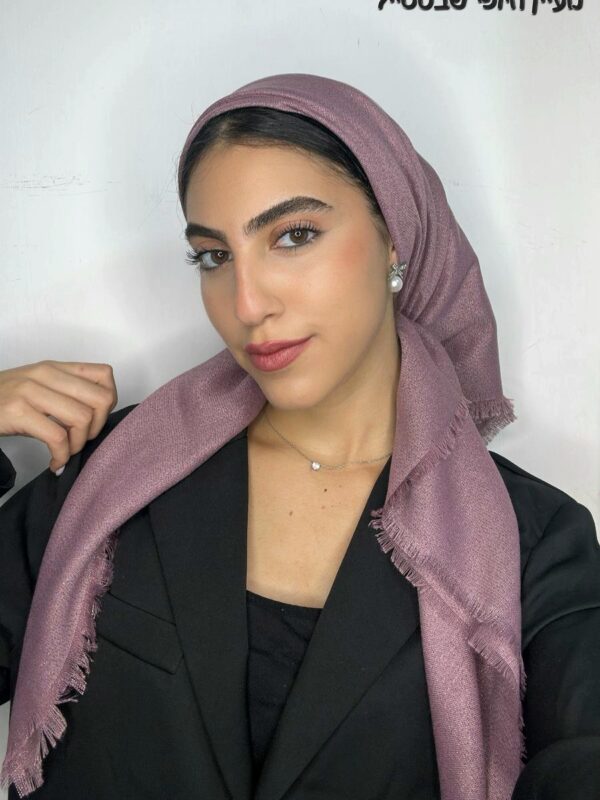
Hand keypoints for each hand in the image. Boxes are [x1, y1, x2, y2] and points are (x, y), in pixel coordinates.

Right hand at [0, 360, 117, 473]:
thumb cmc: (2, 402)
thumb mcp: (37, 387)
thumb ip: (65, 392)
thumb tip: (99, 414)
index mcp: (55, 367)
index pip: (104, 375)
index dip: (108, 402)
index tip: (94, 420)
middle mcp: (45, 374)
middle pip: (101, 399)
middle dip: (98, 427)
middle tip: (81, 441)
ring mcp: (30, 391)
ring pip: (82, 418)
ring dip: (78, 445)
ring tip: (65, 453)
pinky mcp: (17, 411)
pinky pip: (57, 438)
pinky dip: (61, 456)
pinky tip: (54, 463)